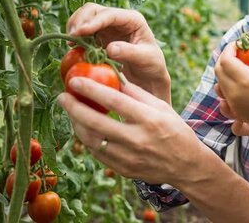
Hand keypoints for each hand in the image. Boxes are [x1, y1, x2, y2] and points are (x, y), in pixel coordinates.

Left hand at [57, 77, 203, 184]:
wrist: (186, 165)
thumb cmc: (175, 130)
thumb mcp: (162, 107)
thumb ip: (137, 94)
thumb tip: (114, 77)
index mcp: (149, 119)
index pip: (115, 101)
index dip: (92, 90)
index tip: (75, 81)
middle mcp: (137, 139)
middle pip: (97, 122)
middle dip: (74, 107)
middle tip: (62, 96)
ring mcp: (129, 157)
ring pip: (92, 140)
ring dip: (76, 124)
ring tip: (70, 111)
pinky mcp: (123, 169)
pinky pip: (98, 153)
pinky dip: (87, 139)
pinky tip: (83, 128)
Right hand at [66, 3, 170, 101]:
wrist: (148, 74)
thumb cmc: (151, 65)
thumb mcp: (146, 59)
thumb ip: (130, 52)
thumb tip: (110, 48)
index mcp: (133, 19)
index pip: (110, 14)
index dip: (94, 21)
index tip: (80, 32)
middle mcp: (119, 18)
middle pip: (93, 10)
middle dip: (80, 20)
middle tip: (71, 36)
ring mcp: (107, 26)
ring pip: (85, 17)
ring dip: (74, 26)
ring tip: (70, 41)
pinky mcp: (99, 35)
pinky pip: (82, 30)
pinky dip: (75, 35)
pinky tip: (71, 45)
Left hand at [214, 32, 248, 138]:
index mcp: (245, 81)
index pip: (226, 59)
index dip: (230, 48)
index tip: (240, 45)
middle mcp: (234, 94)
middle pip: (218, 71)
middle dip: (225, 58)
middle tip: (238, 53)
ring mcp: (234, 106)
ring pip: (219, 85)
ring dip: (224, 74)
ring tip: (238, 68)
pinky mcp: (237, 114)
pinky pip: (224, 98)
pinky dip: (227, 89)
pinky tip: (239, 86)